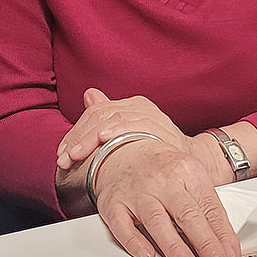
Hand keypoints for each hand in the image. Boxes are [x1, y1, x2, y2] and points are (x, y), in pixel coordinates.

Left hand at [56, 89, 182, 171]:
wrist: (193, 162)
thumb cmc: (157, 150)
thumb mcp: (129, 135)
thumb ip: (108, 118)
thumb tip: (89, 94)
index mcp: (129, 106)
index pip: (94, 114)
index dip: (75, 133)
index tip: (63, 153)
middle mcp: (138, 107)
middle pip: (100, 116)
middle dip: (78, 139)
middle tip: (65, 158)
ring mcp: (150, 115)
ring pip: (112, 120)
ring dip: (90, 139)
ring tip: (76, 155)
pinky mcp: (160, 127)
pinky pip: (134, 126)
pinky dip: (116, 132)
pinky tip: (102, 140)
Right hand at [89, 138, 241, 256]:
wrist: (125, 149)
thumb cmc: (163, 170)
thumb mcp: (191, 177)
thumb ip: (207, 206)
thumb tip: (224, 243)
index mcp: (187, 171)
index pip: (209, 206)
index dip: (222, 234)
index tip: (230, 255)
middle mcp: (161, 180)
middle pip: (187, 214)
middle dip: (205, 243)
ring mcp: (136, 192)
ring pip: (157, 221)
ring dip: (174, 247)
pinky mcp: (113, 203)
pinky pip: (123, 225)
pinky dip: (134, 242)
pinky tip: (147, 256)